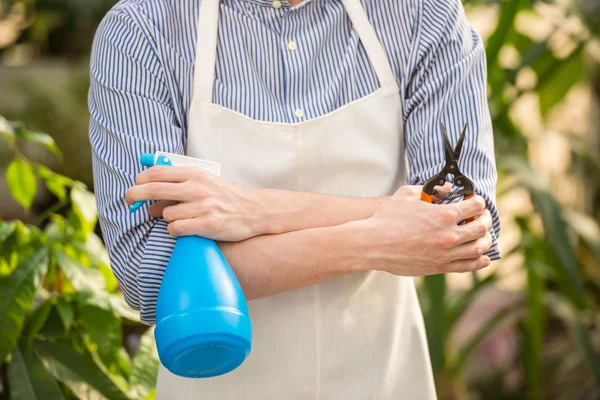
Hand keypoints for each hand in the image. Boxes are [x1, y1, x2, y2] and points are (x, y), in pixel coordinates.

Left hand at [125, 166, 265, 240]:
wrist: (255, 210)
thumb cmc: (227, 197)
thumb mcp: (205, 182)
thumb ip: (179, 186)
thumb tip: (148, 201)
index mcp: (195, 174)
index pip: (156, 173)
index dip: (139, 180)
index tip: (134, 188)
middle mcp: (196, 188)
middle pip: (152, 189)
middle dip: (134, 196)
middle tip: (129, 202)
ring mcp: (201, 206)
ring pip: (165, 214)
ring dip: (167, 219)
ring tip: (182, 219)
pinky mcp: (207, 224)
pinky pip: (176, 229)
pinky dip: (176, 231)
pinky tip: (186, 229)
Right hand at [356, 185, 492, 275]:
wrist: (373, 244)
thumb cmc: (387, 218)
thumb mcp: (406, 195)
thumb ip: (428, 190)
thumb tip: (446, 189)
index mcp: (443, 215)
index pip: (474, 206)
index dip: (478, 202)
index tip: (476, 202)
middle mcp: (449, 235)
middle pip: (481, 228)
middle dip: (485, 220)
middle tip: (483, 217)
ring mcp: (445, 253)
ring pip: (478, 248)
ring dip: (485, 240)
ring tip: (483, 236)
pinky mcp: (439, 267)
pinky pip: (467, 266)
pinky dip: (479, 261)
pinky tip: (483, 258)